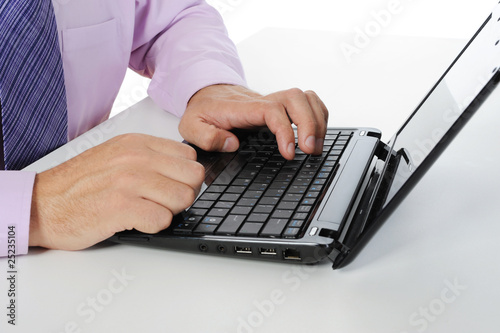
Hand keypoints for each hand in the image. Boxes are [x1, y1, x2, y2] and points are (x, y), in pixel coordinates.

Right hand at [28, 134, 204, 250]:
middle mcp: (135, 158)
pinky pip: (163, 219)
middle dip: (183, 194)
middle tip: (163, 202)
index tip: (172, 185)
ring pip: (183, 198)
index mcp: (137, 143)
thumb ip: (149, 158)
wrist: (42, 204)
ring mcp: (128, 181)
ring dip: (170, 211)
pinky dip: (154, 226)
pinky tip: (137, 221)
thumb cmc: (78, 184)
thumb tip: (182, 170)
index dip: (185, 176)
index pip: (190, 156)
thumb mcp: (116, 155)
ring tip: (147, 211)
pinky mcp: (120, 207)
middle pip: (193, 177)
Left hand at [179, 85, 328, 159]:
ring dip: (317, 120)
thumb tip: (232, 144)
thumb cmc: (201, 111)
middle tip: (310, 150)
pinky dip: (318, 114)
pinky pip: (306, 102)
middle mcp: (261, 101)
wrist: (205, 95)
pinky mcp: (279, 106)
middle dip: (310, 124)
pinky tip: (316, 133)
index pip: (272, 110)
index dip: (286, 130)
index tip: (289, 152)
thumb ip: (207, 137)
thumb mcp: (191, 127)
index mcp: (241, 108)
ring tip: (316, 146)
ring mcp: (272, 102)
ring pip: (304, 97)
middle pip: (295, 98)